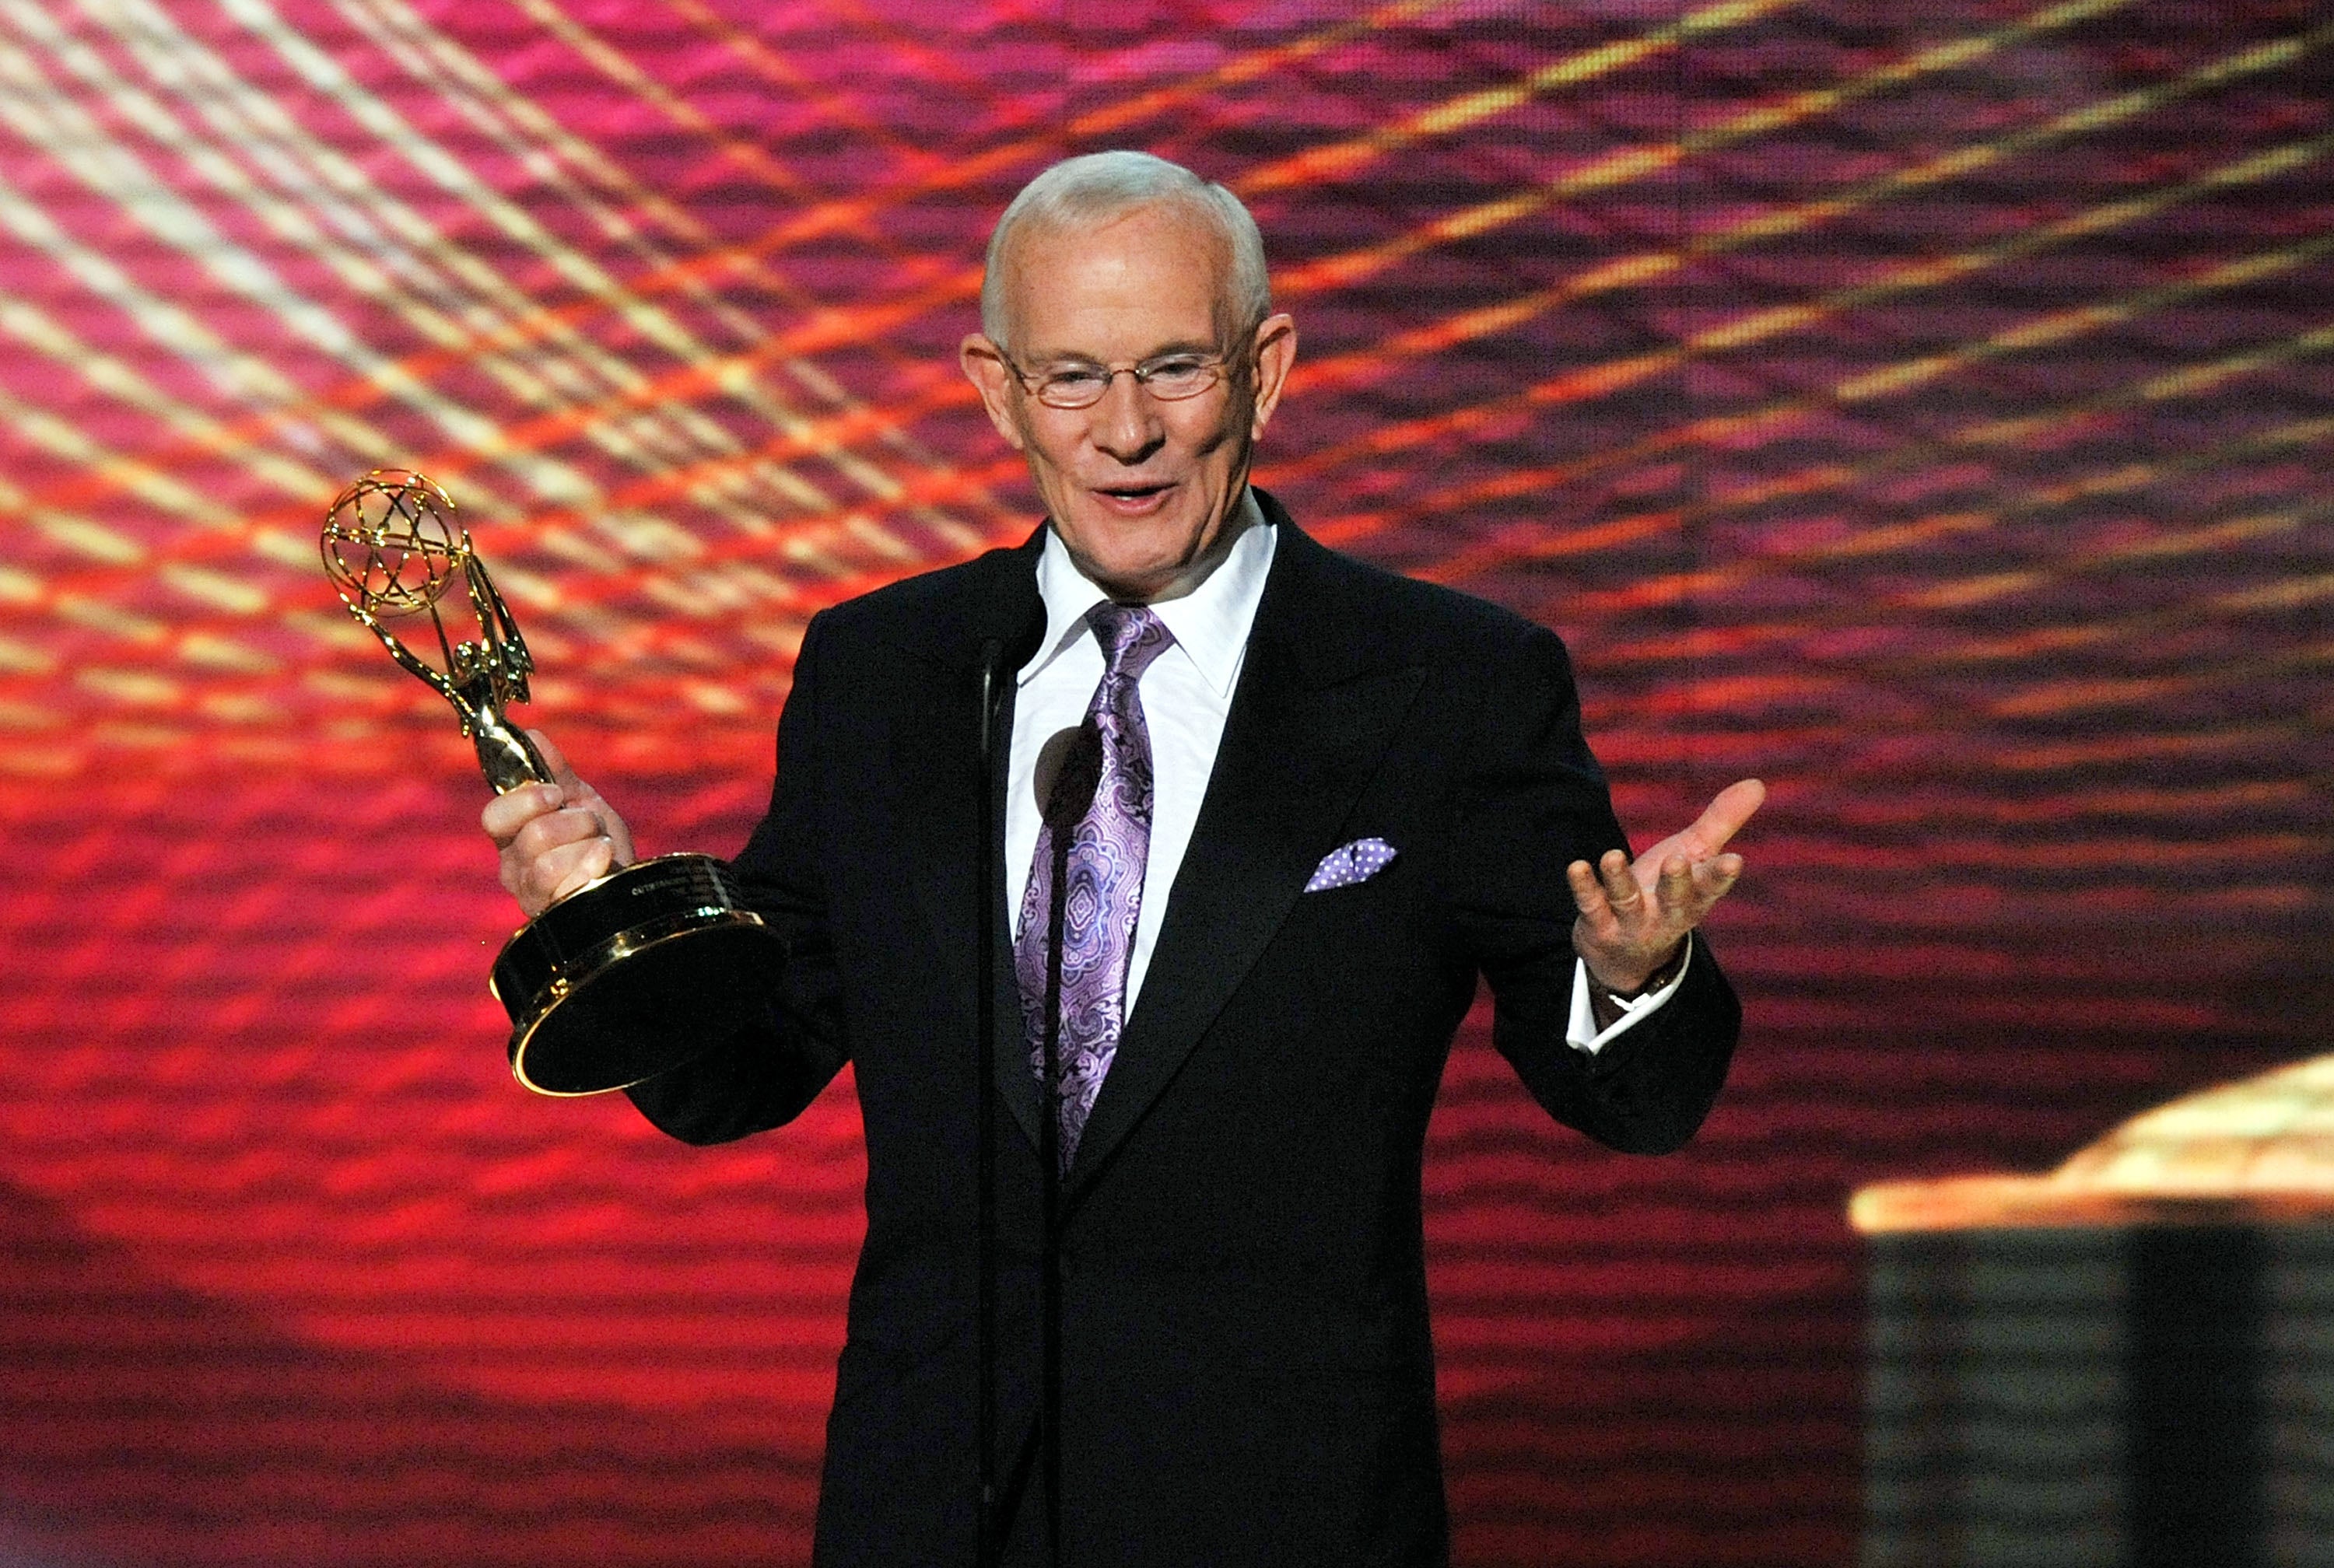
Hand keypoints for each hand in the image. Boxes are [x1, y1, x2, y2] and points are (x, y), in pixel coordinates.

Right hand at [480, 728, 634, 917]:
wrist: (630, 884)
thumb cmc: (599, 844)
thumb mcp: (581, 801)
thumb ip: (556, 772)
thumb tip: (532, 735)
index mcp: (513, 837)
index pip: (494, 817)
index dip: (525, 801)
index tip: (554, 795)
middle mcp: (514, 868)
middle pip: (532, 836)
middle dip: (575, 822)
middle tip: (591, 825)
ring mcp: (532, 896)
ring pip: (549, 863)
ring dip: (588, 846)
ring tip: (600, 848)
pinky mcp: (553, 916)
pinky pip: (569, 885)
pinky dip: (594, 867)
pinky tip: (605, 865)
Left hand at [1568, 778, 1764, 993]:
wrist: (1626, 953)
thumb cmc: (1666, 891)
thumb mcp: (1694, 855)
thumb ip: (1721, 822)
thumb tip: (1757, 784)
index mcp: (1695, 897)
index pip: (1711, 887)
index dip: (1721, 875)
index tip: (1734, 861)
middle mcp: (1666, 914)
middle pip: (1675, 899)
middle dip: (1676, 882)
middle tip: (1676, 862)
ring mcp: (1632, 923)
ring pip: (1627, 902)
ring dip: (1619, 880)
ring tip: (1611, 856)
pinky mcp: (1600, 925)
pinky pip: (1591, 906)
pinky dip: (1584, 887)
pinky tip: (1577, 867)